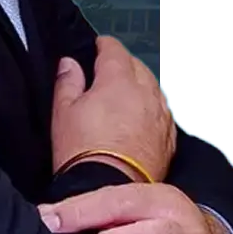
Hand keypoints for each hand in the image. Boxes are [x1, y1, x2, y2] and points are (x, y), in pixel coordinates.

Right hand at [51, 36, 174, 181]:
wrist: (109, 188)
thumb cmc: (80, 147)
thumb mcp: (62, 111)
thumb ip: (68, 82)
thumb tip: (70, 63)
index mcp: (117, 81)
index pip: (114, 51)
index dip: (104, 45)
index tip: (96, 47)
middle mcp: (146, 93)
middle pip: (138, 66)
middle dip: (123, 63)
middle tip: (107, 70)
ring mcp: (162, 116)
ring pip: (155, 88)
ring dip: (140, 84)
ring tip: (125, 91)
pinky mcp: (170, 139)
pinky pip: (163, 111)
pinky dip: (151, 106)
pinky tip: (141, 114)